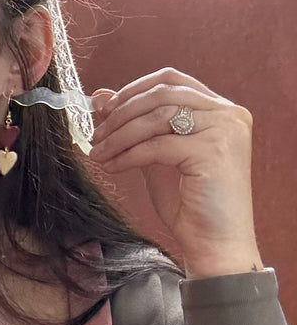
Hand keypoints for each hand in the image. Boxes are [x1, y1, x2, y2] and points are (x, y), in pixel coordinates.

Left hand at [88, 67, 263, 277]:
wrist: (216, 244)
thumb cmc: (191, 203)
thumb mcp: (158, 155)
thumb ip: (137, 124)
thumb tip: (102, 96)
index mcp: (221, 109)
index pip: (171, 80)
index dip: (134, 90)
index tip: (105, 108)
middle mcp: (229, 114)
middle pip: (161, 94)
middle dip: (122, 113)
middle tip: (96, 134)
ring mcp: (224, 131)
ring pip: (156, 118)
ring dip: (119, 135)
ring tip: (99, 152)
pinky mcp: (213, 152)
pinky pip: (157, 146)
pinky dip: (128, 155)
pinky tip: (113, 166)